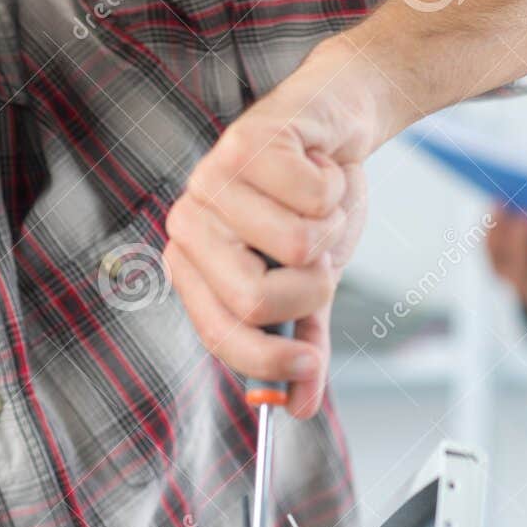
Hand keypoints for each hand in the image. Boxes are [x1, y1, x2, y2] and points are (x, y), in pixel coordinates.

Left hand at [164, 37, 399, 418]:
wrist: (335, 121)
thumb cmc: (312, 202)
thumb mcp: (308, 280)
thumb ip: (301, 339)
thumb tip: (297, 405)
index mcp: (193, 261)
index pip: (220, 333)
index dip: (268, 360)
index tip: (307, 365)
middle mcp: (190, 219)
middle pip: (256, 300)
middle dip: (313, 286)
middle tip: (320, 255)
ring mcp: (214, 176)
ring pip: (297, 248)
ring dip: (331, 228)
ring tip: (320, 202)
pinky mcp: (250, 139)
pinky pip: (313, 197)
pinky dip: (336, 187)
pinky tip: (321, 166)